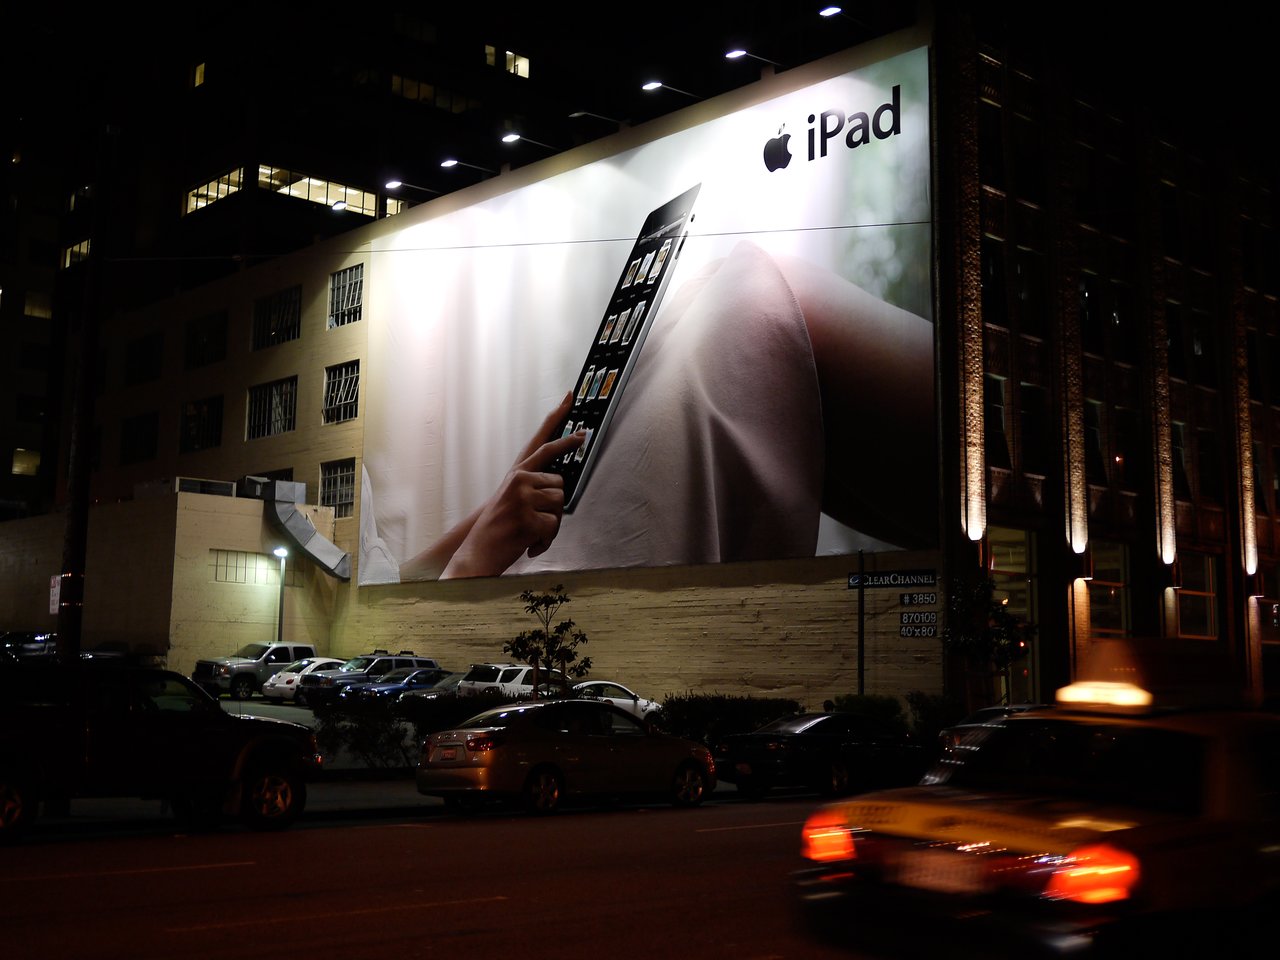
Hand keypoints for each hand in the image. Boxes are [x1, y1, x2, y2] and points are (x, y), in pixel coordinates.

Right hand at [441, 395, 584, 577]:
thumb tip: (556, 491)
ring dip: (551, 524)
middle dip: (553, 506)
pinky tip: (529, 545)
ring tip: (530, 534)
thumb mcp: (512, 501)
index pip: (543, 445)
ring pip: (560, 504)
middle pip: (560, 483)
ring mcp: (523, 498)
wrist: (476, 552)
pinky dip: (545, 540)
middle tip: (538, 522)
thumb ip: (532, 490)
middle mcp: (519, 480)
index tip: (571, 402)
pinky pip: (554, 526)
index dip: (562, 429)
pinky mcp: (528, 517)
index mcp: (516, 474)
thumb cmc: (496, 529)